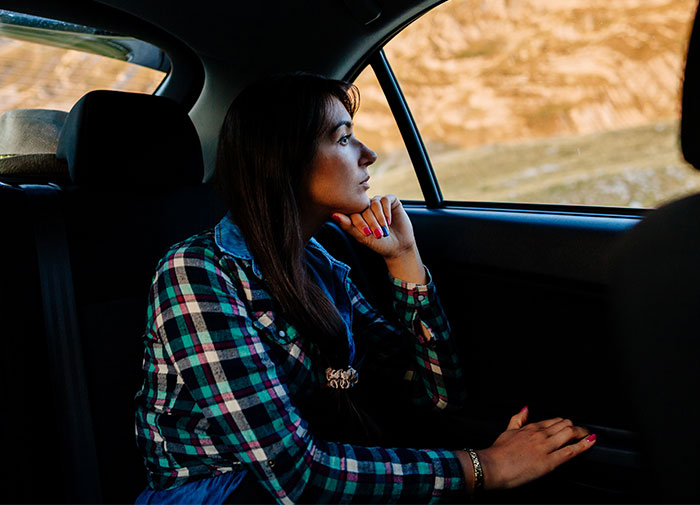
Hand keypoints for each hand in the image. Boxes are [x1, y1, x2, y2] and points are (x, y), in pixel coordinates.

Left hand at [331, 194, 415, 258]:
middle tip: (377, 234)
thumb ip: (348, 226)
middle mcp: (367, 206)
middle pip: (364, 207)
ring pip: (374, 203)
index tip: (366, 233)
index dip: (359, 222)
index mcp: (357, 213)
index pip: (352, 211)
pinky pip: (385, 199)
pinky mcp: (391, 200)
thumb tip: (333, 215)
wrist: (398, 247)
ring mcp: (378, 202)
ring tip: (384, 230)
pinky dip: (387, 211)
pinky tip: (389, 221)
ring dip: (379, 218)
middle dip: (371, 222)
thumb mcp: (361, 237)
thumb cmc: (378, 244)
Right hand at [469, 407, 595, 490]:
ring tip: (588, 435)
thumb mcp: (507, 431)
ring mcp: (545, 447)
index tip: (570, 426)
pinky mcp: (549, 462)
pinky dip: (583, 445)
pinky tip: (591, 441)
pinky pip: (570, 451)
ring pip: (569, 434)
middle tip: (582, 432)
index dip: (565, 423)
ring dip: (581, 433)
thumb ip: (518, 419)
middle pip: (564, 425)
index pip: (554, 421)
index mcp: (531, 428)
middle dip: (576, 427)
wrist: (492, 466)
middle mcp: (540, 435)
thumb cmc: (498, 452)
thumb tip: (526, 408)